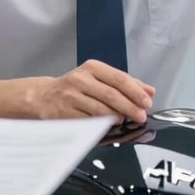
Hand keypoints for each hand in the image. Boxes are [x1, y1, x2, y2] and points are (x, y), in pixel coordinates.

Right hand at [32, 59, 154, 122]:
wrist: (44, 96)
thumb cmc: (75, 88)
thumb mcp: (98, 78)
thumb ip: (124, 83)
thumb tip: (149, 90)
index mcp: (92, 67)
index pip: (119, 78)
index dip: (135, 91)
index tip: (147, 102)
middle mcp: (81, 79)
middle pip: (112, 95)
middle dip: (130, 107)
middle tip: (141, 116)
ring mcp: (72, 96)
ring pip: (101, 110)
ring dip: (117, 118)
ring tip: (125, 121)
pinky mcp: (66, 113)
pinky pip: (89, 122)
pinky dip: (102, 126)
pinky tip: (109, 126)